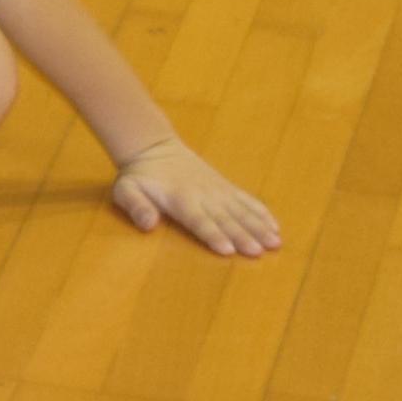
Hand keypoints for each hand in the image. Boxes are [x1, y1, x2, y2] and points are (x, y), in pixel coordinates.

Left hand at [104, 138, 281, 258]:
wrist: (155, 149)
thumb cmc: (138, 176)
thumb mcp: (126, 190)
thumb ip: (136, 207)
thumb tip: (147, 225)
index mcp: (180, 198)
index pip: (199, 220)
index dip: (213, 235)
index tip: (228, 249)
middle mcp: (204, 194)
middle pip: (226, 218)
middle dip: (243, 236)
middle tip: (259, 251)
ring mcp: (218, 190)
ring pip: (241, 211)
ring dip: (259, 227)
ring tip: (275, 243)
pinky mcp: (226, 187)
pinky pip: (246, 200)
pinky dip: (261, 212)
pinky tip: (275, 226)